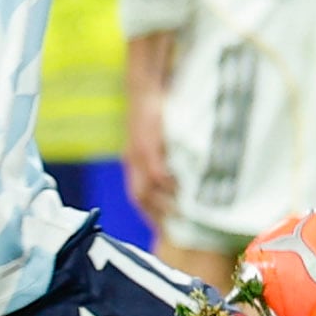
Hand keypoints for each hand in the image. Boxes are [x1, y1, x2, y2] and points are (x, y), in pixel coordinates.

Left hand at [123, 89, 173, 234]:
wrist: (144, 87)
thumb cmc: (156, 111)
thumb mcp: (158, 136)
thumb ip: (165, 154)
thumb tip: (182, 172)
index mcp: (134, 160)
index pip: (138, 196)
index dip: (151, 213)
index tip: (167, 228)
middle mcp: (132, 160)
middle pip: (139, 197)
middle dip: (156, 215)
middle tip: (176, 228)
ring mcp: (137, 154)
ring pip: (146, 188)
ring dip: (163, 203)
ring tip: (183, 213)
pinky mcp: (146, 144)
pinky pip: (154, 170)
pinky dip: (165, 183)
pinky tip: (179, 189)